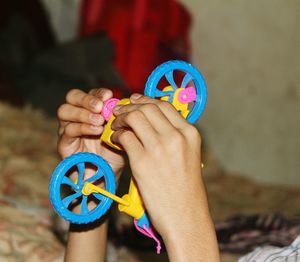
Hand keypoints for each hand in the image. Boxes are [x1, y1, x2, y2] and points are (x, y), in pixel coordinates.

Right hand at [57, 88, 124, 172]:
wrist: (108, 175)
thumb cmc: (115, 151)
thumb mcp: (121, 132)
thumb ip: (120, 118)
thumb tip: (125, 102)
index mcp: (90, 110)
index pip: (89, 94)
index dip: (98, 93)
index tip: (109, 95)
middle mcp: (76, 116)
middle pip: (72, 97)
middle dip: (86, 99)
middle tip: (100, 106)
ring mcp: (68, 129)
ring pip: (65, 111)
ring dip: (83, 113)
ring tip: (99, 120)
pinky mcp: (64, 144)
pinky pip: (68, 131)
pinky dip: (82, 128)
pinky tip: (96, 130)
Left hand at [111, 94, 219, 260]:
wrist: (186, 216)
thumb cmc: (186, 189)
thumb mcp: (189, 156)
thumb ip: (175, 137)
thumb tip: (154, 123)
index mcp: (189, 134)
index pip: (165, 105)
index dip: (146, 101)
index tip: (135, 102)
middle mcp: (176, 137)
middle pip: (148, 107)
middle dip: (131, 106)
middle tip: (120, 111)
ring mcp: (159, 148)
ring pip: (134, 117)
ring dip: (121, 118)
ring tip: (115, 124)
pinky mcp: (142, 162)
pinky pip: (124, 137)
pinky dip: (116, 135)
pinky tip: (115, 140)